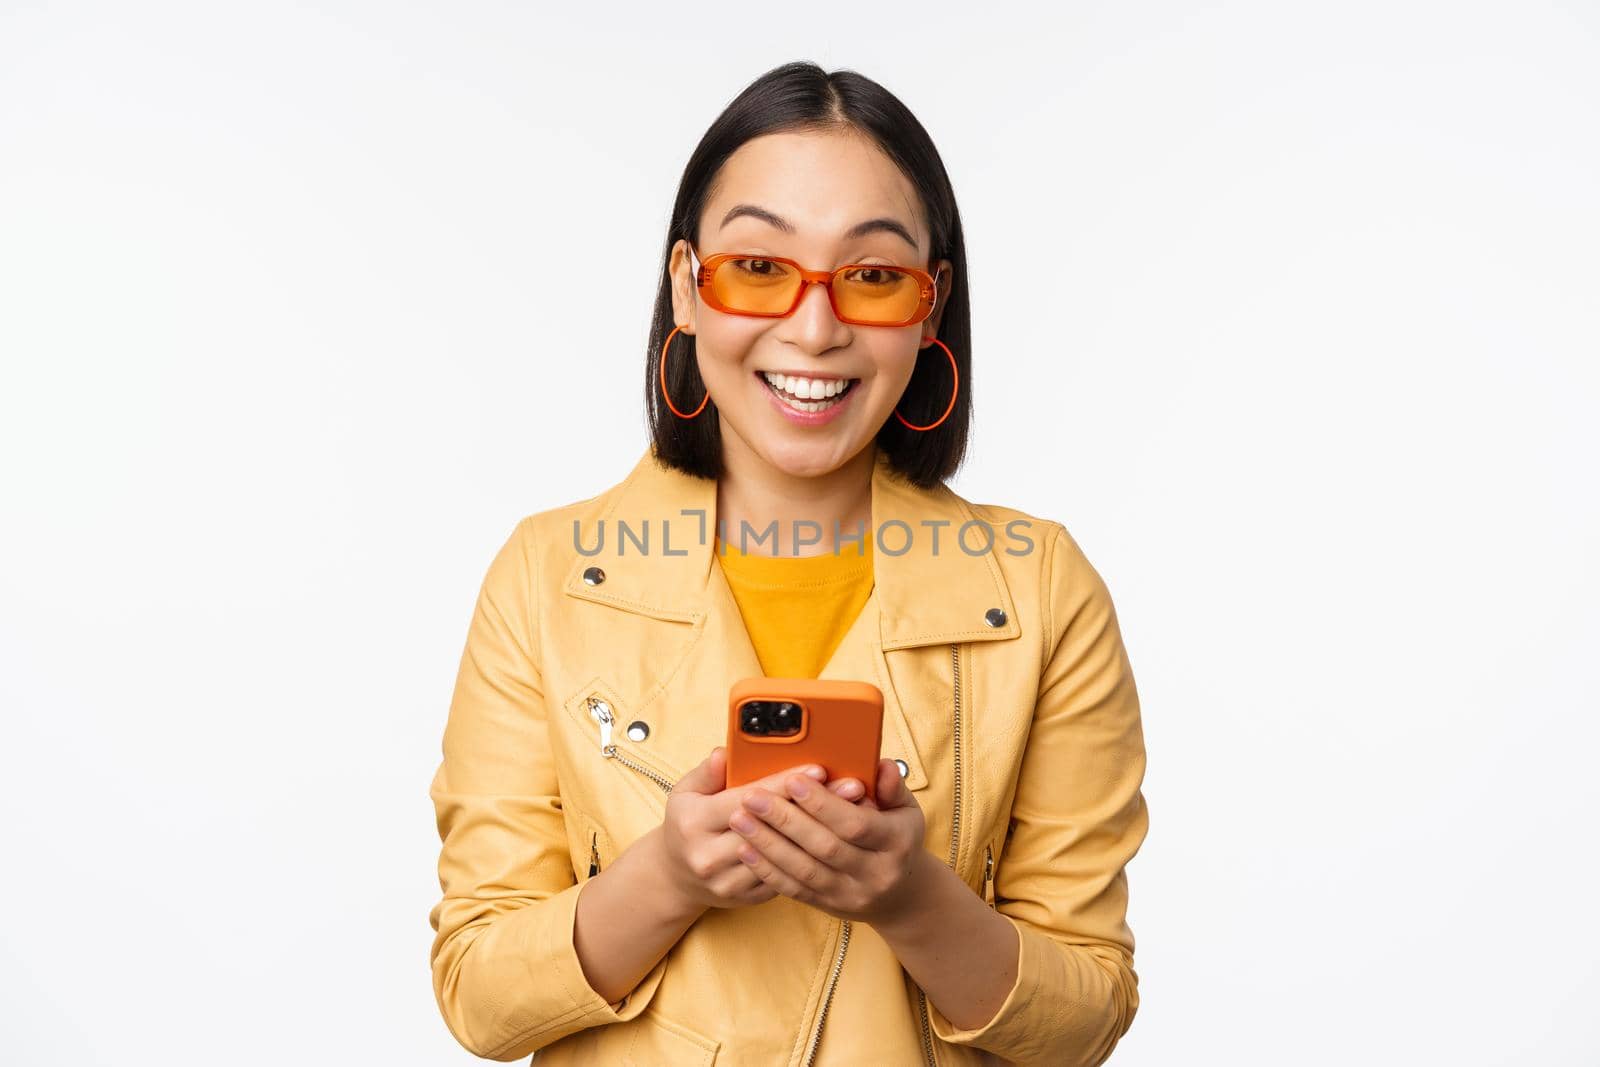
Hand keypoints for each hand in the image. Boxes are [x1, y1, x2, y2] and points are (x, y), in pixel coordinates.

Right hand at [656, 746, 862, 914]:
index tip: (817, 770)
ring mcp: (728, 882)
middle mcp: (709, 856)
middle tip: (852, 788)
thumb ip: (707, 772)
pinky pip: (785, 877)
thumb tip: (724, 753)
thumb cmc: (688, 824)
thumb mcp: (686, 793)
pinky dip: (813, 857)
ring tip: (856, 813)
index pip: (746, 798)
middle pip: (771, 828)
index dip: (784, 784)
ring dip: (821, 833)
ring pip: (784, 857)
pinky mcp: (746, 899)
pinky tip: (839, 840)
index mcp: (694, 822)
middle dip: (814, 806)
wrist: (677, 877)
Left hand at [728, 758, 928, 925]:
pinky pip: (794, 889)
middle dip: (785, 820)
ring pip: (804, 871)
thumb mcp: (905, 810)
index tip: (792, 780)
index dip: (822, 803)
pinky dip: (767, 869)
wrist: (900, 895)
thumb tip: (880, 765)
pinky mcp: (828, 907)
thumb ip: (892, 786)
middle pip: (824, 847)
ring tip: (741, 819)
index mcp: (896, 843)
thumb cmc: (898, 839)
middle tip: (752, 796)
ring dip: (768, 844)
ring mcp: (850, 894)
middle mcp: (875, 874)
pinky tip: (745, 849)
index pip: (855, 824)